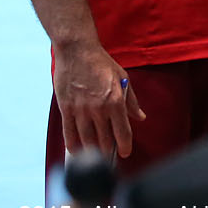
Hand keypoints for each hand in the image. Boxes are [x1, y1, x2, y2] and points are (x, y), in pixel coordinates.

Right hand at [52, 41, 143, 158]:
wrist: (78, 52)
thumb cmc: (102, 64)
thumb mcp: (123, 79)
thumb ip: (131, 101)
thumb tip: (140, 117)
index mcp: (116, 101)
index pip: (123, 132)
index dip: (125, 146)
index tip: (125, 153)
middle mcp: (99, 109)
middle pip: (104, 139)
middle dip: (108, 150)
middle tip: (109, 156)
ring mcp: (81, 110)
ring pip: (87, 139)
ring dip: (91, 150)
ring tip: (95, 156)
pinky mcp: (66, 108)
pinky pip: (69, 132)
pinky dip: (73, 144)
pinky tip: (76, 151)